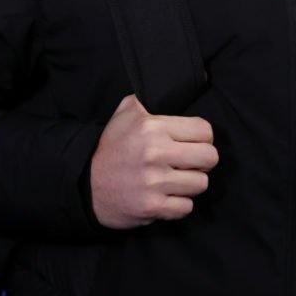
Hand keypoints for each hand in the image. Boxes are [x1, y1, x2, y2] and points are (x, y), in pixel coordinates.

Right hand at [89, 94, 217, 228]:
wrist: (85, 184)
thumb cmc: (111, 147)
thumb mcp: (126, 113)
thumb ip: (150, 99)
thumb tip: (178, 88)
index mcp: (152, 127)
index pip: (204, 130)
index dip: (202, 137)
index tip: (192, 143)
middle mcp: (155, 154)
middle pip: (210, 157)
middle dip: (202, 160)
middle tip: (189, 162)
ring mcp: (154, 183)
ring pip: (201, 183)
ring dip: (190, 183)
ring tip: (175, 179)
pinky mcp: (152, 207)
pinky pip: (186, 207)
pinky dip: (178, 204)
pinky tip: (166, 196)